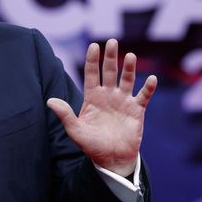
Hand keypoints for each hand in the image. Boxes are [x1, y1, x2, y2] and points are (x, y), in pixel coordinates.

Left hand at [47, 39, 156, 177]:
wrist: (112, 160)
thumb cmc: (92, 146)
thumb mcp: (76, 131)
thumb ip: (65, 115)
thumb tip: (49, 101)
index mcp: (92, 98)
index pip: (92, 74)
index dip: (92, 60)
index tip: (93, 46)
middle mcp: (108, 95)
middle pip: (109, 72)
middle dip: (111, 57)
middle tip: (113, 42)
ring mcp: (123, 101)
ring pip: (127, 79)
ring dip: (129, 68)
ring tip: (130, 56)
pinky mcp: (136, 110)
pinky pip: (143, 96)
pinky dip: (148, 87)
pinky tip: (151, 79)